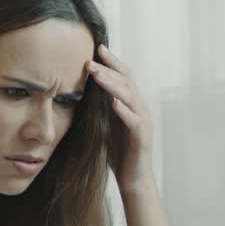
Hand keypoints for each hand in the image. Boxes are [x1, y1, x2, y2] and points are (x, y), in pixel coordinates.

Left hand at [88, 45, 154, 191]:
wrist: (134, 178)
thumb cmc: (119, 151)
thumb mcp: (105, 123)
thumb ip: (100, 106)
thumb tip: (81, 89)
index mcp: (131, 103)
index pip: (122, 76)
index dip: (111, 61)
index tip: (97, 47)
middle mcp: (140, 108)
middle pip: (126, 82)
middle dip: (108, 69)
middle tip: (89, 60)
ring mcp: (143, 122)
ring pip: (130, 98)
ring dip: (113, 85)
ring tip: (98, 76)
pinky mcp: (142, 139)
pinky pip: (134, 122)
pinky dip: (124, 111)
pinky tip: (113, 104)